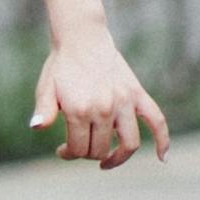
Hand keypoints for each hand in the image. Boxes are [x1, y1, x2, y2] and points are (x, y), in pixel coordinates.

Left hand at [30, 35, 169, 169]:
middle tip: (78, 146)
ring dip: (118, 157)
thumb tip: (36, 127)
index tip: (62, 149)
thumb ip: (43, 111)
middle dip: (88, 153)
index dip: (68, 154)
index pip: (79, 149)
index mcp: (79, 110)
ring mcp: (124, 102)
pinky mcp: (137, 94)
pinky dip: (162, 141)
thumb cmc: (61, 66)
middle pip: (101, 149)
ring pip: (129, 143)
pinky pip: (157, 121)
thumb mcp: (46, 89)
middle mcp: (104, 108)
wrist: (82, 38)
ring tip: (107, 161)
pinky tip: (162, 158)